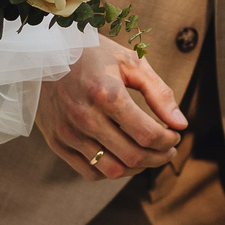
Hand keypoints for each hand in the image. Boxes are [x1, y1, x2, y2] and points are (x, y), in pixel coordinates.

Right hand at [37, 39, 185, 181]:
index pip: (148, 134)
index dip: (169, 140)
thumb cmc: (92, 54)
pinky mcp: (56, 142)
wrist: (43, 52)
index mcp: (106, 93)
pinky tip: (122, 157)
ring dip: (138, 168)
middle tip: (168, 149)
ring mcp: (68, 132)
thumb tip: (181, 124)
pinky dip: (112, 171)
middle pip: (133, 156)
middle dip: (159, 157)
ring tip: (147, 154)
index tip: (175, 135)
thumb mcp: (130, 61)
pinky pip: (90, 172)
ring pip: (112, 170)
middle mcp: (85, 116)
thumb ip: (159, 92)